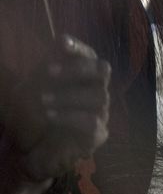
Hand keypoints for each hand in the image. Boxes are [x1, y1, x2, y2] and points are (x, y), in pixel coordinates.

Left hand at [1, 34, 110, 181]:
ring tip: (43, 99)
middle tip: (50, 71)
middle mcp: (96, 92)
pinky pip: (92, 123)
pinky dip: (70, 117)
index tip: (61, 42)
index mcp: (83, 78)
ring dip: (69, 95)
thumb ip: (45, 67)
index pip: (90, 56)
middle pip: (102, 71)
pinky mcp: (96, 135)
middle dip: (77, 69)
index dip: (79, 48)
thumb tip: (60, 41)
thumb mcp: (31, 89)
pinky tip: (50, 116)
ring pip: (99, 96)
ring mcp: (99, 113)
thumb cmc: (32, 117)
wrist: (29, 152)